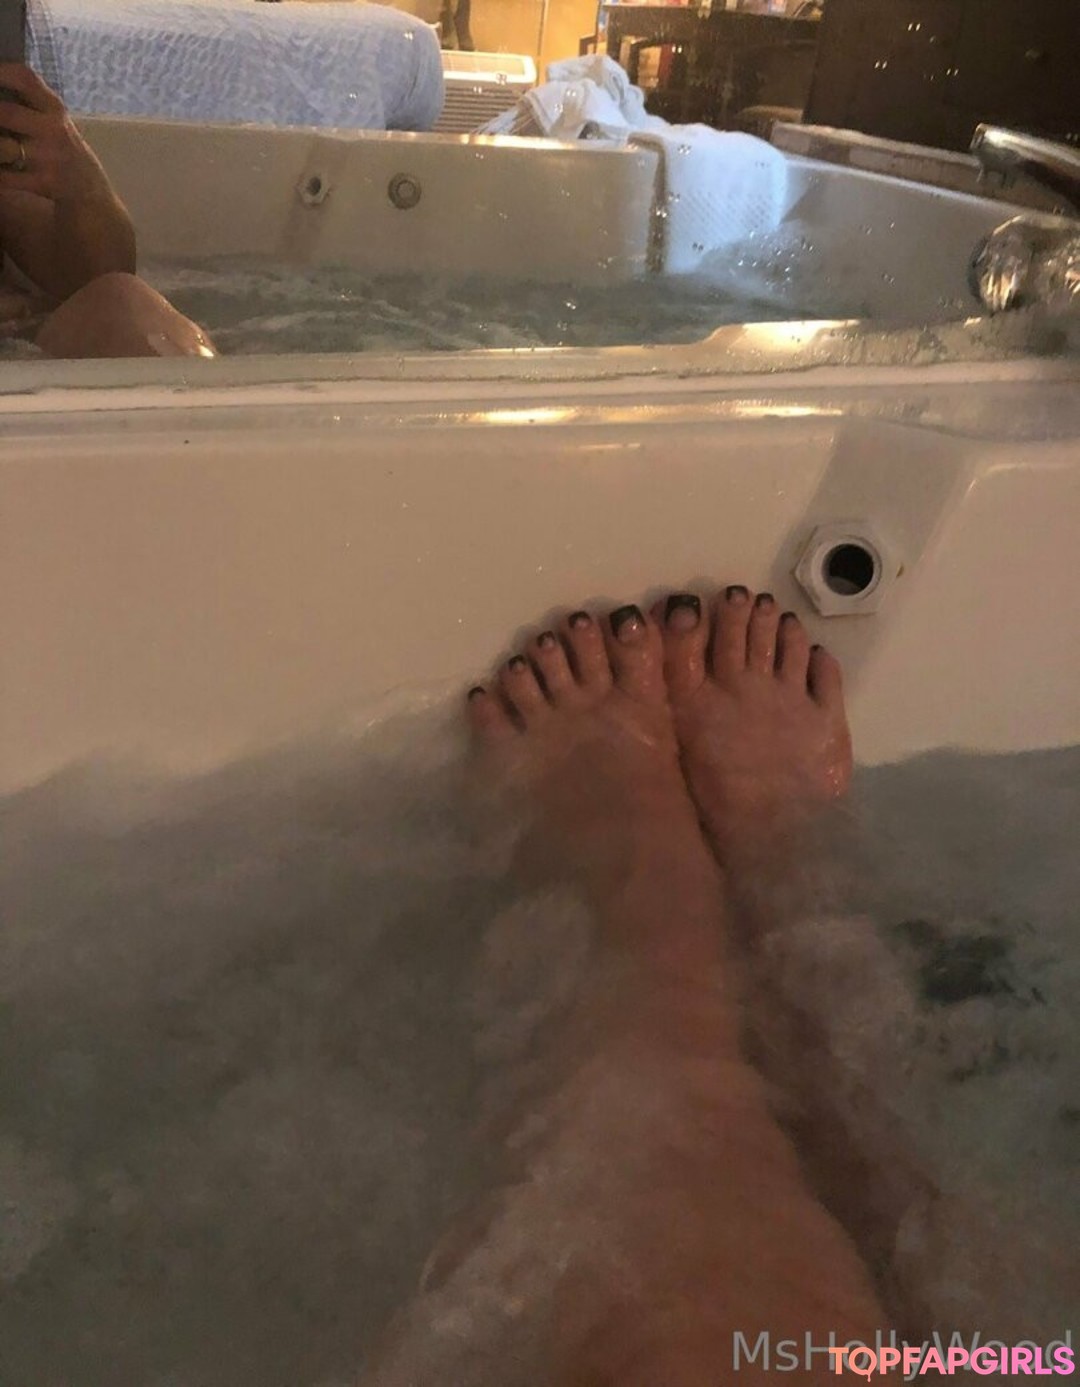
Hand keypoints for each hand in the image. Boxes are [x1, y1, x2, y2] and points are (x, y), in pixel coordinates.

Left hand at [0, 63, 113, 203]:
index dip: (1, 73)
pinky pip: (5, 177)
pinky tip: (2, 168)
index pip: (25, 79)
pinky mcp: (43, 183)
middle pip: (6, 113)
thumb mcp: (52, 116)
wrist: (88, 187)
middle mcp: (52, 129)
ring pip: (2, 147)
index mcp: (52, 107)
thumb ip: (27, 98)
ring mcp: (48, 158)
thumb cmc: (58, 144)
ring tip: (0, 146)